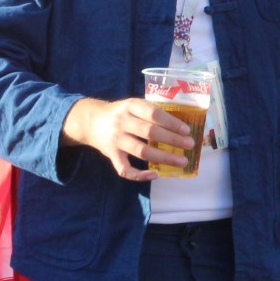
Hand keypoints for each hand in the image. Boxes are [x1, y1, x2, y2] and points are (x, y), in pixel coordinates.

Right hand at [62, 96, 191, 180]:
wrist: (89, 121)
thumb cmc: (119, 113)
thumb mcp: (132, 105)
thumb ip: (150, 112)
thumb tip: (180, 124)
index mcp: (130, 106)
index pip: (153, 113)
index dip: (171, 122)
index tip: (186, 130)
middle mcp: (122, 122)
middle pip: (150, 133)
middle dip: (172, 140)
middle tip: (190, 145)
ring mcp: (116, 140)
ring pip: (142, 151)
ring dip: (164, 157)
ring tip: (181, 161)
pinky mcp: (111, 155)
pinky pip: (125, 169)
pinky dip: (140, 175)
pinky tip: (155, 174)